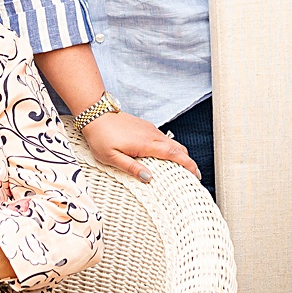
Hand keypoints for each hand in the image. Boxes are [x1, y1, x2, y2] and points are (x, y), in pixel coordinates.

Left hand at [80, 111, 199, 182]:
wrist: (95, 114)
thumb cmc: (100, 137)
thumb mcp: (111, 157)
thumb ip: (131, 168)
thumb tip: (148, 178)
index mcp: (146, 144)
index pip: (174, 154)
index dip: (188, 164)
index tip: (196, 174)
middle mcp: (151, 135)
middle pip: (178, 148)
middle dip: (188, 161)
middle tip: (193, 175)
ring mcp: (149, 129)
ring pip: (171, 142)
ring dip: (179, 154)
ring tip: (180, 169)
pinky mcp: (145, 127)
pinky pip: (162, 138)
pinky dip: (169, 148)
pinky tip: (163, 157)